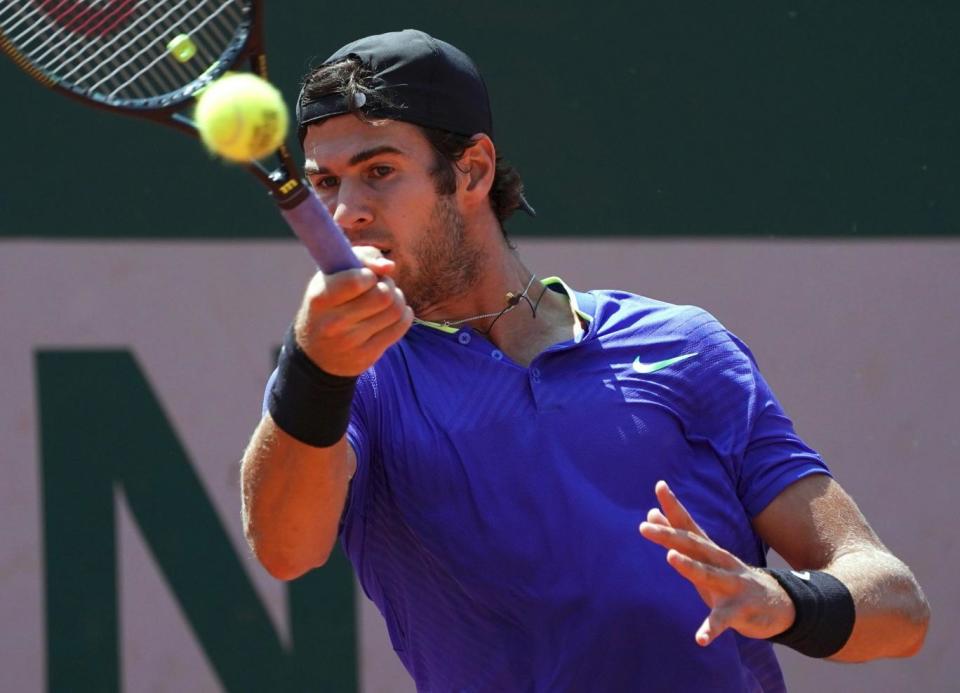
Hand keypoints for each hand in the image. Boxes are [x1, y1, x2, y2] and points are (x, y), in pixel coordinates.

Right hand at [294, 246, 412, 376]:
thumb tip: (389, 266)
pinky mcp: (367, 355)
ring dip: (397, 298)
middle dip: (387, 285)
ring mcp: (351, 342)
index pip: (357, 281)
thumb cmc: (328, 304)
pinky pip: (401, 326)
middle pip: (383, 295)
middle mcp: (334, 323)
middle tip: (380, 286)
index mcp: (320, 299)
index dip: (370, 274)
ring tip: (386, 298)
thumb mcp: (330, 276)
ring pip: (396, 310)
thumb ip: (360, 258)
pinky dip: (403, 314)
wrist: (315, 353)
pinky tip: (391, 313)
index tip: (366, 277)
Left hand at [638, 480, 795, 645]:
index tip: (659, 485)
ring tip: (672, 558)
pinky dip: (711, 629)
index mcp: (709, 550)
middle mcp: (721, 562)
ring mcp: (732, 584)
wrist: (777, 603)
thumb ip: (678, 535)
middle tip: (644, 527)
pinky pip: (723, 620)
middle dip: (669, 535)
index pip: (688, 524)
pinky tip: (700, 639)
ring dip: (690, 566)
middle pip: (693, 545)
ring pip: (709, 574)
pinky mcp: (739, 610)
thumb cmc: (729, 577)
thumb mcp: (703, 556)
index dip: (673, 506)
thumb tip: (651, 512)